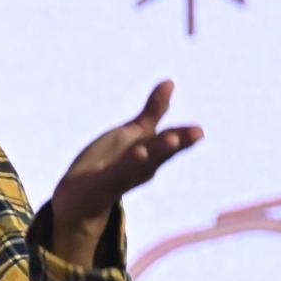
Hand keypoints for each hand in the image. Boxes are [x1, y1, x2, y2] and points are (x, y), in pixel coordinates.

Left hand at [52, 80, 204, 244]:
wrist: (80, 199)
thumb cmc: (111, 162)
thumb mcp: (134, 134)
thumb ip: (153, 112)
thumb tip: (170, 81)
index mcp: (152, 155)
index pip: (170, 143)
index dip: (184, 137)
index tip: (199, 131)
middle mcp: (141, 167)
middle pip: (160, 153)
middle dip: (175, 145)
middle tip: (196, 135)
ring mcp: (121, 175)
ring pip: (139, 163)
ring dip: (151, 154)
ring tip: (165, 142)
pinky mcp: (101, 181)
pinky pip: (115, 171)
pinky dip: (127, 163)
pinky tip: (138, 153)